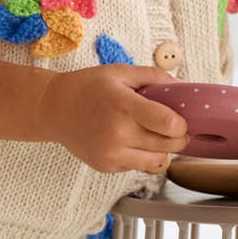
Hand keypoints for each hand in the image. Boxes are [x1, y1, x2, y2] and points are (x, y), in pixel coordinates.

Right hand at [38, 64, 189, 172]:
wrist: (54, 109)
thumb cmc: (88, 87)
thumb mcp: (120, 72)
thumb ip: (153, 77)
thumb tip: (183, 86)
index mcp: (124, 106)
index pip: (168, 123)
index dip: (182, 123)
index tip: (182, 118)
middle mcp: (118, 133)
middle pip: (167, 145)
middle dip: (178, 137)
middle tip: (175, 128)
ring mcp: (111, 153)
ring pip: (156, 161)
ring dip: (162, 149)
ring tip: (154, 134)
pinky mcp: (106, 166)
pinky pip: (137, 166)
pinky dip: (141, 155)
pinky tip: (131, 140)